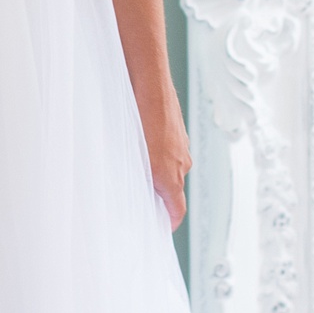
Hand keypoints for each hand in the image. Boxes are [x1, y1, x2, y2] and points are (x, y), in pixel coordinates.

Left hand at [142, 90, 191, 229]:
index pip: (177, 211)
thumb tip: (145, 198)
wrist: (150, 83)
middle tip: (135, 196)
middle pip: (171, 190)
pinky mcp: (177, 131)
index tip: (159, 228)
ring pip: (169, 167)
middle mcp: (182, 164)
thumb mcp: (137, 160)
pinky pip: (167, 149)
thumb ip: (144, 184)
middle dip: (156, 194)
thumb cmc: (140, 119)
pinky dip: (155, 151)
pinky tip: (137, 142)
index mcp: (172, 177)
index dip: (168, 223)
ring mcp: (181, 146)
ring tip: (132, 165)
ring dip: (154, 170)